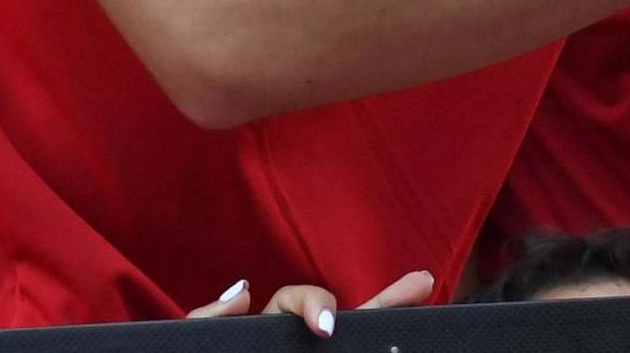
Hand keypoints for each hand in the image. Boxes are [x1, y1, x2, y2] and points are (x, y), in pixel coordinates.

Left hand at [188, 271, 432, 332]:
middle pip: (346, 315)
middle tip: (419, 283)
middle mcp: (298, 344)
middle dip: (384, 298)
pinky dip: (383, 344)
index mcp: (268, 332)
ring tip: (426, 291)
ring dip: (392, 313)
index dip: (313, 304)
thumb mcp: (203, 346)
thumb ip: (209, 321)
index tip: (323, 328)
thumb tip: (245, 291)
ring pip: (361, 336)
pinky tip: (407, 341)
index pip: (296, 302)